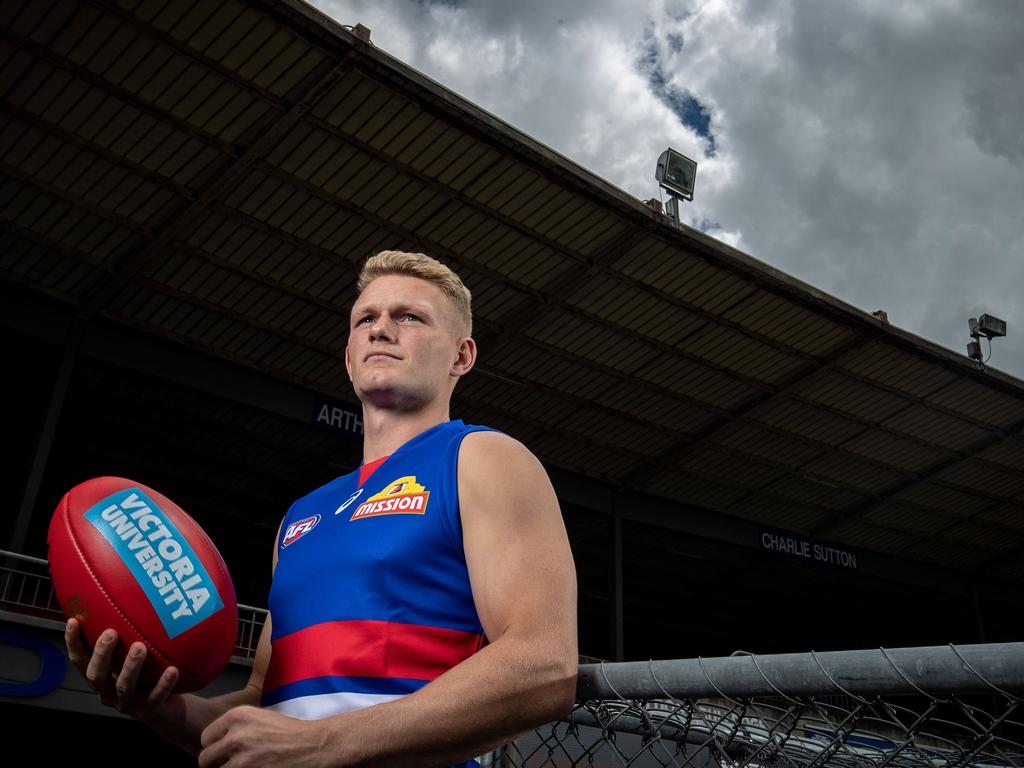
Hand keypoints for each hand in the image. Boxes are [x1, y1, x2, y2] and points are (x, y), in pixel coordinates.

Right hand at [65, 618, 180, 721]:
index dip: (73, 643)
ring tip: (140, 647)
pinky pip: (157, 697)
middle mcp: (109, 691)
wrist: (171, 709)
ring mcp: (129, 703)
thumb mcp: (138, 653)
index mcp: (103, 676)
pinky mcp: (150, 711)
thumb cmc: (150, 673)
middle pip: (97, 675)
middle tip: (110, 633)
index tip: (73, 620)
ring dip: (131, 667)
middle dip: (101, 654)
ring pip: (124, 687)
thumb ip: (131, 633)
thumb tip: (130, 593)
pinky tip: (173, 669)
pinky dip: (164, 684)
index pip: (80, 660)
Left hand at [199, 706, 326, 767]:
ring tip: (246, 765)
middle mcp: (236, 736)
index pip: (206, 738)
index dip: (215, 745)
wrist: (312, 745)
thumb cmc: (289, 731)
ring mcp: (242, 760)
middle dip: (217, 762)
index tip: (225, 749)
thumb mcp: (260, 716)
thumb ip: (236, 725)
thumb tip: (217, 740)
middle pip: (205, 758)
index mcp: (237, 716)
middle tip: (233, 761)